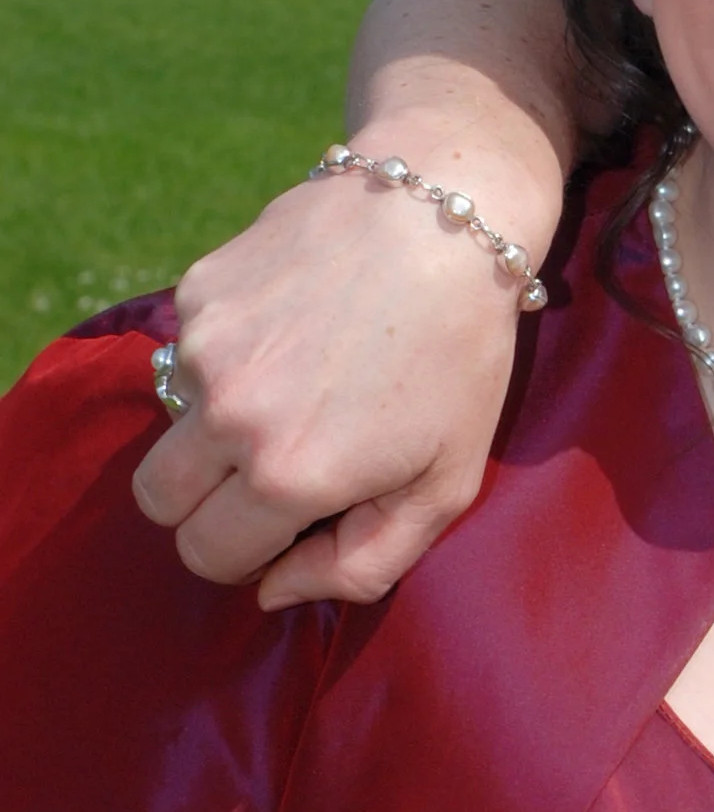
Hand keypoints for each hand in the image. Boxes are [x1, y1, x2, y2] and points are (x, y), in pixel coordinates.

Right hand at [132, 156, 543, 606]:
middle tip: (271, 472)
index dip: (245, 550)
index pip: (207, 555)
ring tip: (301, 386)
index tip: (290, 520)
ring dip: (215, 425)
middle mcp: (226, 417)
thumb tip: (271, 593)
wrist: (442, 218)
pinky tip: (297, 329)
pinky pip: (187, 354)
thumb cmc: (459, 360)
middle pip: (157, 502)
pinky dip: (229, 357)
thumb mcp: (444, 484)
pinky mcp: (195, 292)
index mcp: (285, 477)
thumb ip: (360, 564)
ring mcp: (202, 349)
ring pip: (169, 424)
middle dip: (203, 504)